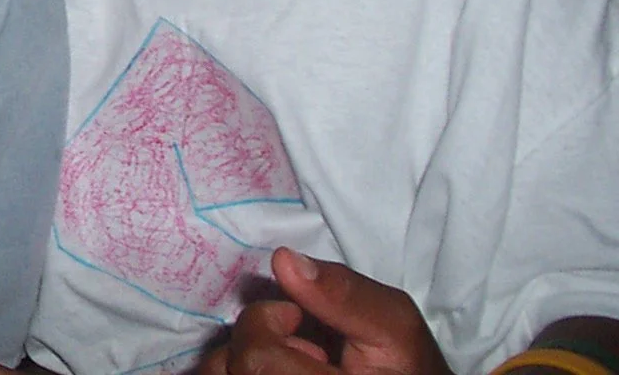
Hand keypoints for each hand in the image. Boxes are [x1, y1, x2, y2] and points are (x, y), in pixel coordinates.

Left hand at [197, 249, 451, 374]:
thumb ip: (347, 295)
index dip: (267, 324)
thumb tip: (284, 260)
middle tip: (297, 342)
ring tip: (288, 361)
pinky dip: (239, 368)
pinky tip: (276, 370)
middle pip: (228, 368)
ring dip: (243, 357)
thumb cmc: (406, 366)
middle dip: (254, 340)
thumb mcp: (396, 327)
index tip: (294, 316)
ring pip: (218, 374)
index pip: (256, 361)